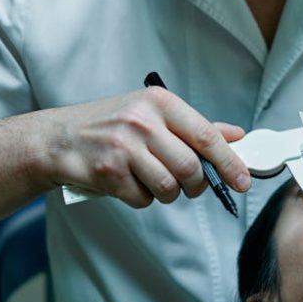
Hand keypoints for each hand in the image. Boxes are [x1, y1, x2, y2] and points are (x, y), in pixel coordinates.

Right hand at [43, 87, 249, 207]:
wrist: (59, 138)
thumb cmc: (113, 124)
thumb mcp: (154, 113)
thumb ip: (196, 126)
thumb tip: (236, 136)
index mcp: (160, 102)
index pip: (205, 136)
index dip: (229, 162)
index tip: (242, 181)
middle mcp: (143, 121)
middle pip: (190, 167)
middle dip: (196, 184)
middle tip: (190, 185)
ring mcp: (124, 146)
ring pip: (168, 187)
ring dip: (167, 193)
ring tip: (154, 180)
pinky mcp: (108, 172)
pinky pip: (143, 199)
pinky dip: (142, 197)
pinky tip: (130, 182)